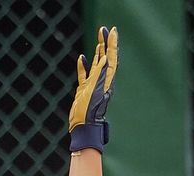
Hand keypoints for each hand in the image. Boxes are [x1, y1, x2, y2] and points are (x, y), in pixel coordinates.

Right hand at [69, 26, 117, 151]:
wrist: (83, 128)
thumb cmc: (89, 113)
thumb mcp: (94, 92)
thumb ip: (99, 75)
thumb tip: (104, 58)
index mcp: (105, 81)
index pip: (110, 58)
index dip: (112, 44)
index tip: (112, 31)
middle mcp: (101, 81)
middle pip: (105, 59)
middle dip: (105, 44)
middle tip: (104, 30)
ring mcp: (92, 86)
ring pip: (96, 65)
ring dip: (97, 52)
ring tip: (99, 40)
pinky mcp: (83, 91)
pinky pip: (84, 75)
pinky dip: (83, 66)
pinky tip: (81, 58)